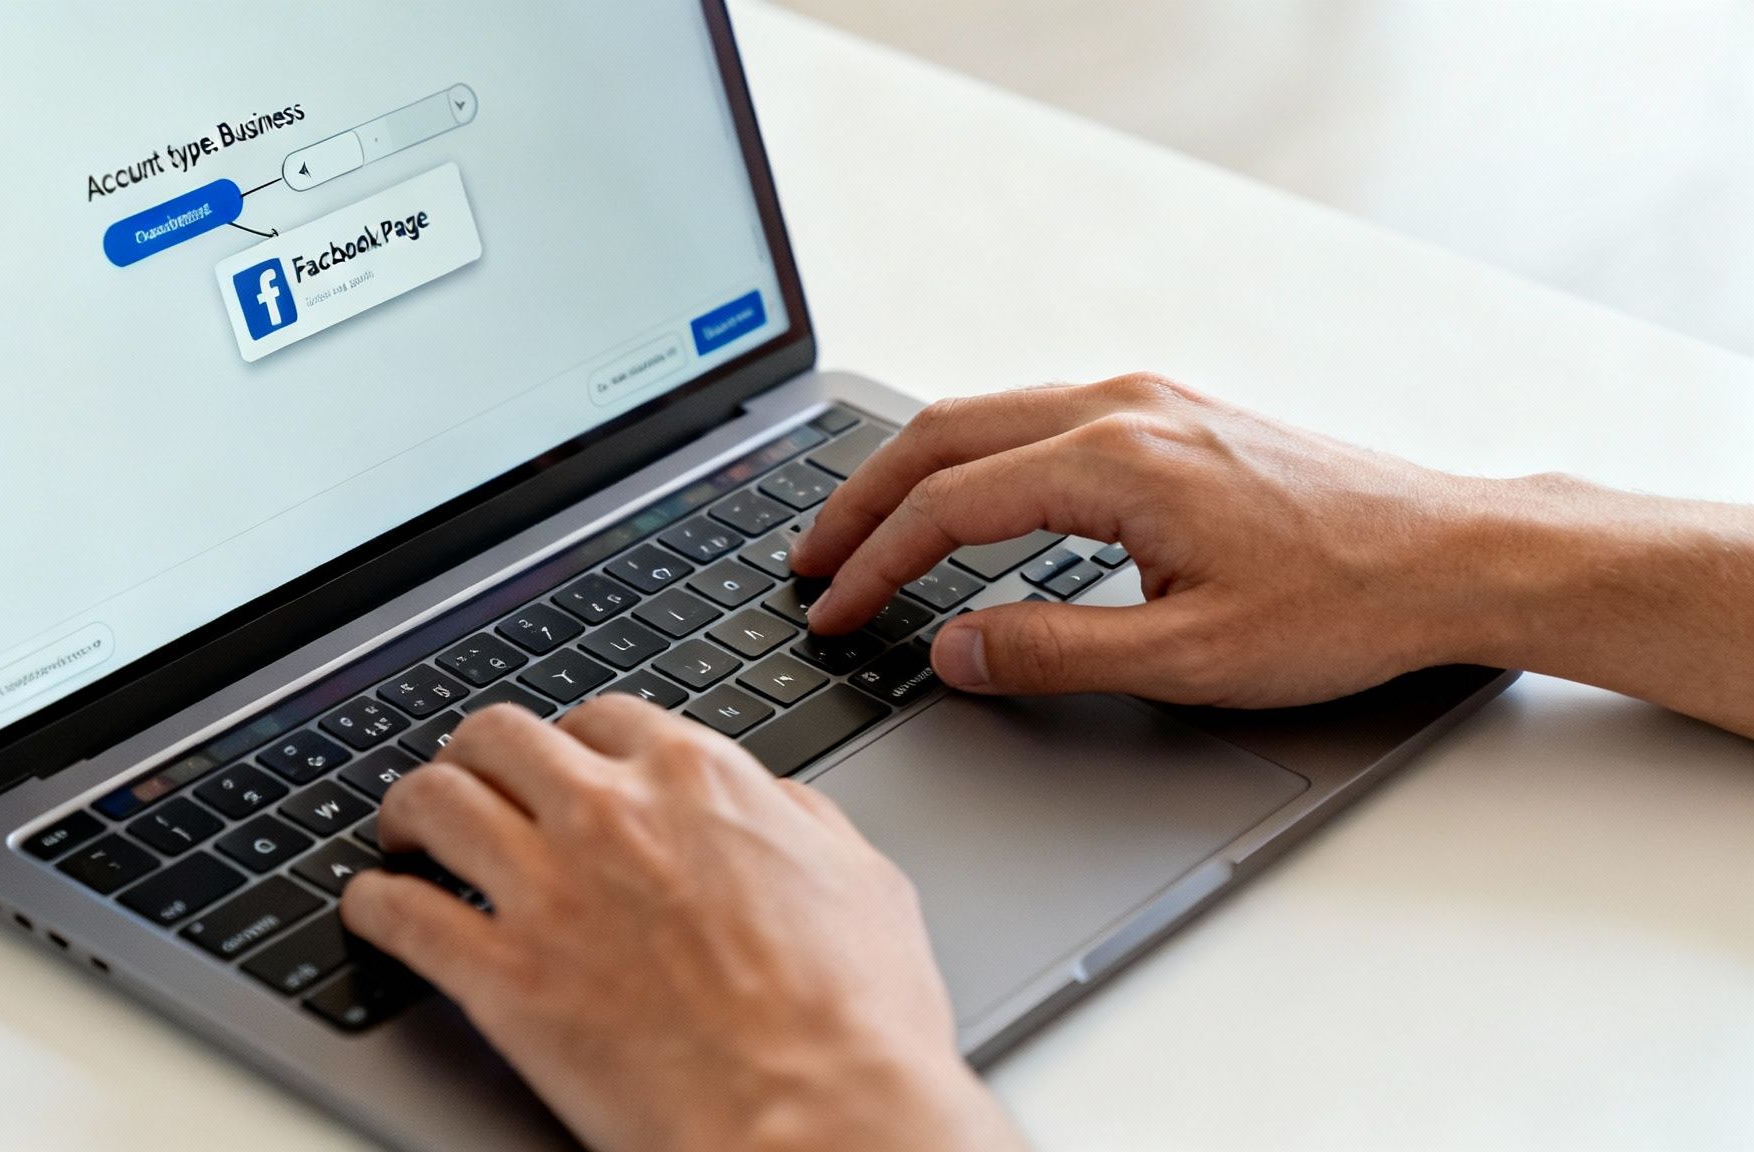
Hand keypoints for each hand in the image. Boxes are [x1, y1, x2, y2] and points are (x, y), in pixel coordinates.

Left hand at [340, 697, 1025, 1151]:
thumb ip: (796, 819)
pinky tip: (373, 913)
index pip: (603, 717)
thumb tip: (770, 802)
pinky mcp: (502, 978)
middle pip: (497, 738)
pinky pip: (399, 915)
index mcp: (698, 779)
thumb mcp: (861, 878)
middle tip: (465, 780)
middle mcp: (611, 812)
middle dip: (473, 754)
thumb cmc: (858, 1017)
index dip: (571, 738)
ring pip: (433, 803)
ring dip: (407, 812)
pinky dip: (373, 907)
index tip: (560, 764)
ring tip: (401, 834)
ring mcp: (548, 891)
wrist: (821, 1117)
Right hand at [793, 374, 1483, 705]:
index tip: (832, 611)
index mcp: (1116, 461)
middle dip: (861, 499)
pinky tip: (964, 501)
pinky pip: (1034, 418)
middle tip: (809, 561)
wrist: (1454, 554)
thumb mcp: (1192, 656)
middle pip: (943, 433)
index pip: (948, 505)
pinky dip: (972, 458)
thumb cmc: (1345, 602)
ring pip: (986, 414)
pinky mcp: (1172, 413)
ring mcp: (1149, 401)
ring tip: (864, 531)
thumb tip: (954, 651)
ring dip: (913, 472)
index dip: (873, 564)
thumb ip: (1055, 651)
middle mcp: (1123, 408)